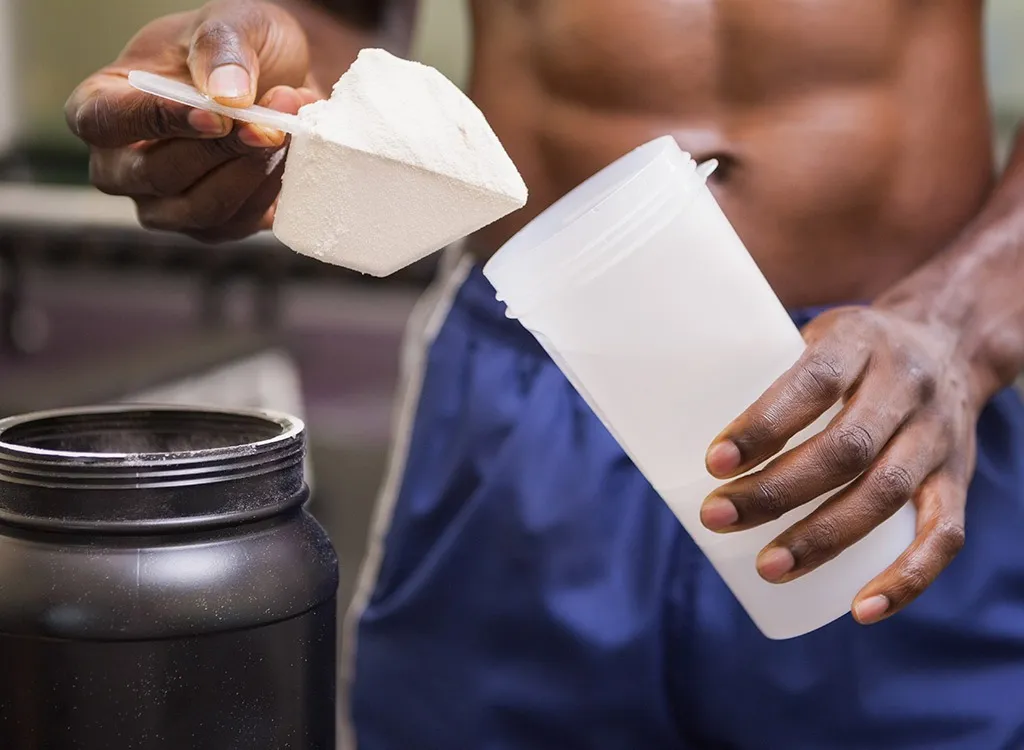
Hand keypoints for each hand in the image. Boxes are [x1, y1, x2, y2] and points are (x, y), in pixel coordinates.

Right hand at [65, 0, 321, 241]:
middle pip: (158, 175)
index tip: (216, 114)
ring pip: (204, 208)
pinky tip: (288, 151)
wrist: (285, 79)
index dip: (158, 120)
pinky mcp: (215, 227)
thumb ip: (221, 50)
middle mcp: (124, 166)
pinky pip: (241, 221)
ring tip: (286, 126)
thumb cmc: (238, 50)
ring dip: (254, 168)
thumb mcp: (229, 24)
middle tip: (272, 121)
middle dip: (222, 148)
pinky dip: (271, 185)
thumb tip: (228, 96)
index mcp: (103, 105)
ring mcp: (167, 205)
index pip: (102, 122)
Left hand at [698, 305, 980, 624]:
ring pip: (886, 492)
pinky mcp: (957, 479)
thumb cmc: (851, 351)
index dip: (764, 424)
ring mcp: (937, 436)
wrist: (951, 341)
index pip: (813, 382)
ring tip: (768, 568)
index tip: (713, 462)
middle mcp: (905, 387)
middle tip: (716, 517)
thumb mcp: (811, 334)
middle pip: (845, 447)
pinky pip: (942, 534)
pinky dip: (906, 578)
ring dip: (824, 538)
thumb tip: (658, 402)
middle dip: (777, 491)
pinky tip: (860, 609)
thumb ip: (753, 362)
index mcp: (859, 341)